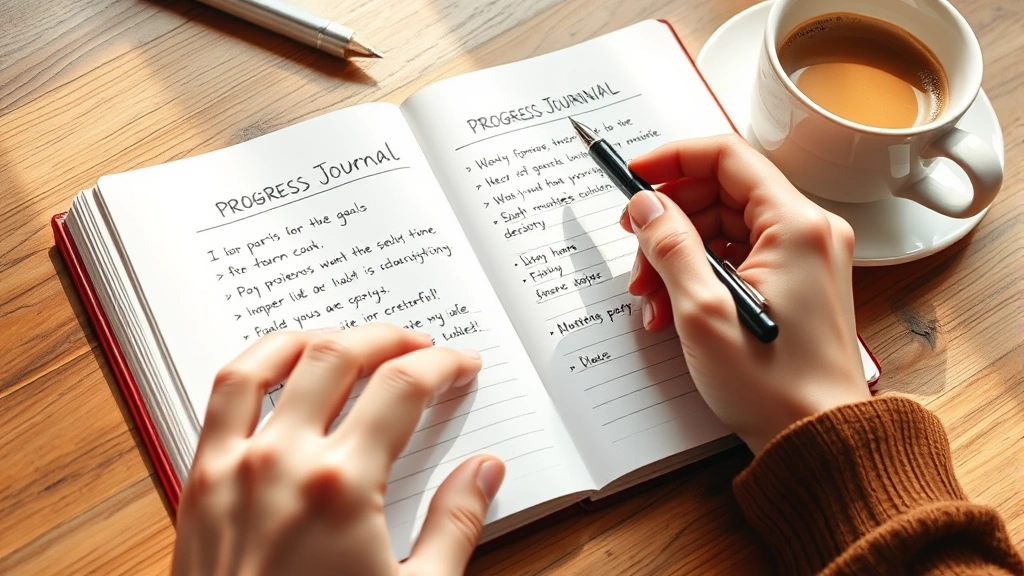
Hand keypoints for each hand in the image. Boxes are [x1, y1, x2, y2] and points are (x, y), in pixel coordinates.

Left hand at [171, 324, 504, 575]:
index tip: (460, 364)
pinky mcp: (197, 481)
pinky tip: (277, 367)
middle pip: (341, 356)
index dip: (442, 365)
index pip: (403, 387)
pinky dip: (254, 364)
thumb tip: (486, 470)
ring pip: (271, 359)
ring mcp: (232, 465)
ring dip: (318, 336)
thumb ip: (456, 524)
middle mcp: (283, 458)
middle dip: (388, 337)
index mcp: (342, 484)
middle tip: (419, 343)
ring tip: (350, 338)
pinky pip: (221, 396)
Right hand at [621, 135, 869, 453]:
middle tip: (634, 252)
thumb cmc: (774, 386)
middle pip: (722, 193)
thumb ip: (670, 246)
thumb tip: (645, 205)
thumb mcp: (703, 311)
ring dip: (679, 255)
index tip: (633, 176)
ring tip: (652, 299)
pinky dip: (701, 275)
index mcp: (796, 225)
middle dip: (670, 221)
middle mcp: (808, 231)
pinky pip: (739, 257)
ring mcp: (805, 257)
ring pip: (725, 227)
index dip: (672, 160)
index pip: (727, 156)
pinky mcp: (796, 282)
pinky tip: (674, 308)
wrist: (819, 440)